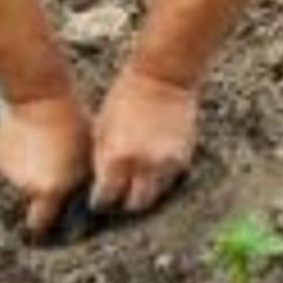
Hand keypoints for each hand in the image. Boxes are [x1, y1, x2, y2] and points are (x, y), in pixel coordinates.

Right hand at [0, 94, 91, 234]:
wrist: (40, 98)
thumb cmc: (72, 126)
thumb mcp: (84, 159)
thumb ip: (76, 185)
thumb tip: (79, 203)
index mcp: (49, 190)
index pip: (39, 225)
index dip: (43, 227)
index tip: (46, 226)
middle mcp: (24, 188)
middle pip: (26, 206)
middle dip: (34, 199)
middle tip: (45, 182)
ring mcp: (8, 173)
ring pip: (16, 185)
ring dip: (25, 178)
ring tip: (39, 156)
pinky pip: (7, 167)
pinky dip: (15, 162)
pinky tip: (27, 144)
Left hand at [92, 68, 197, 213]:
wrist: (163, 78)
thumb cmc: (124, 98)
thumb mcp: (102, 128)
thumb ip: (102, 160)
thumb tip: (100, 185)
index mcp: (116, 158)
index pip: (106, 198)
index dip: (101, 201)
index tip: (99, 200)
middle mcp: (142, 166)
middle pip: (134, 205)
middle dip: (125, 203)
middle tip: (120, 198)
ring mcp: (165, 165)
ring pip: (155, 196)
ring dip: (145, 193)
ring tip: (136, 186)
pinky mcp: (183, 159)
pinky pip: (170, 182)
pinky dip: (161, 181)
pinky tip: (153, 172)